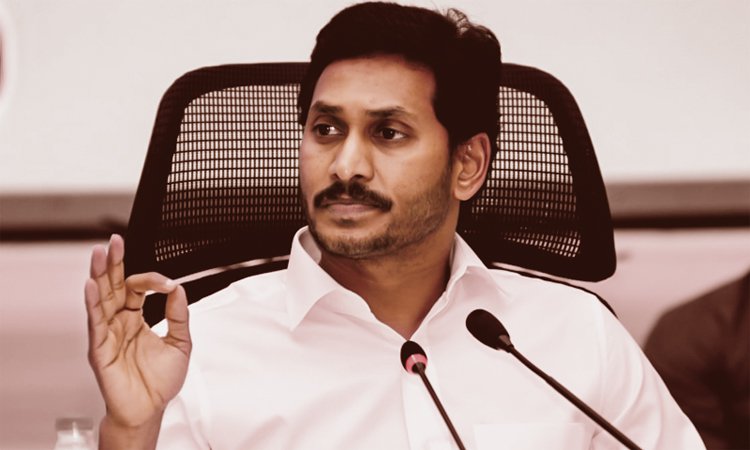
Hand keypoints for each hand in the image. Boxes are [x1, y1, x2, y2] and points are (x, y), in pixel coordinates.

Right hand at [85, 234, 191, 428]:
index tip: (168, 283)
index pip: (136, 288)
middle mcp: (119, 323)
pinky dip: (93, 303)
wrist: (150, 410)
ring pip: (100, 298)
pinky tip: (92, 286)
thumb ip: (179, 315)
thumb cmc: (159, 381)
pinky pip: (95, 323)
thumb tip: (179, 289)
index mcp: (135, 318)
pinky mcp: (100, 349)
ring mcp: (108, 334)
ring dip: (99, 275)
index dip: (151, 280)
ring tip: (99, 254)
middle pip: (112, 286)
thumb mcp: (181, 342)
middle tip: (114, 241)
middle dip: (112, 262)